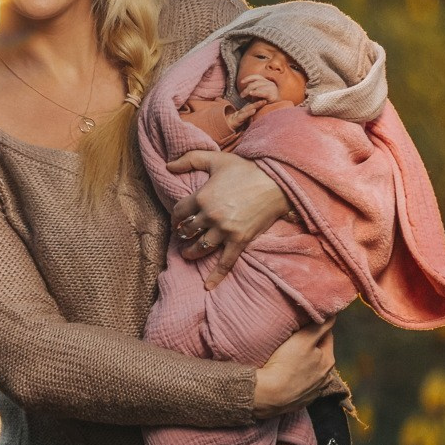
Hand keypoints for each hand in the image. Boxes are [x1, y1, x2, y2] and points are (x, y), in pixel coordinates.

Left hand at [167, 152, 292, 288]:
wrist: (276, 182)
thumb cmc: (247, 168)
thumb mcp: (217, 158)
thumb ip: (190, 159)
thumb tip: (168, 166)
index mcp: (202, 196)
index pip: (179, 212)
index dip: (175, 217)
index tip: (176, 220)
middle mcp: (210, 216)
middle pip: (187, 231)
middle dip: (182, 234)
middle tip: (182, 236)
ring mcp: (225, 230)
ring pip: (200, 247)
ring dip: (191, 252)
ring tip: (187, 254)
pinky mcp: (239, 240)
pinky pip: (225, 262)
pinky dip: (216, 275)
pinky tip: (208, 286)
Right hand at [251, 318, 342, 417]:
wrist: (268, 395)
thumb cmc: (285, 365)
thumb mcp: (303, 339)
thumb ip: (320, 326)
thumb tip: (333, 314)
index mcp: (328, 360)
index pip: (327, 336)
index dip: (315, 328)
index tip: (303, 326)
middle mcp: (325, 377)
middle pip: (320, 354)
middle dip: (310, 347)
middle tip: (293, 342)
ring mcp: (314, 391)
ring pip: (312, 370)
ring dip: (305, 364)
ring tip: (289, 360)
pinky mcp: (301, 401)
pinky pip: (302, 385)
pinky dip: (297, 379)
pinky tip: (287, 377)